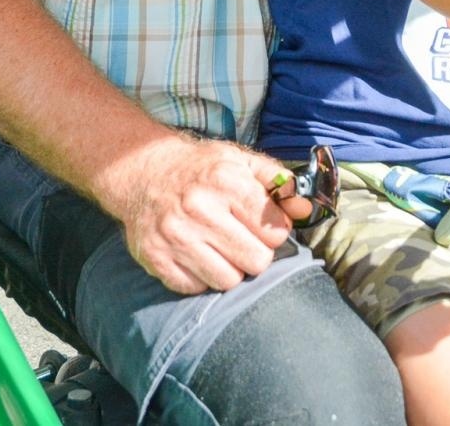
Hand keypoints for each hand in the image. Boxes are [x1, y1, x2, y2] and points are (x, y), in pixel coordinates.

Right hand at [104, 135, 296, 294]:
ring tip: (219, 248)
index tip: (261, 224)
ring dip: (229, 268)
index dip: (273, 231)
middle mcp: (199, 209)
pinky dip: (201, 277)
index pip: (276, 232)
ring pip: (228, 281)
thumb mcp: (240, 161)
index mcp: (226, 181)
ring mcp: (175, 236)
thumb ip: (278, 182)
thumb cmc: (200, 169)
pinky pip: (196, 288)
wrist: (143, 172)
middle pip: (256, 261)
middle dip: (255, 253)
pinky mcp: (156, 258)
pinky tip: (197, 255)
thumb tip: (306, 209)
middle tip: (241, 239)